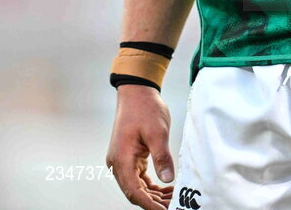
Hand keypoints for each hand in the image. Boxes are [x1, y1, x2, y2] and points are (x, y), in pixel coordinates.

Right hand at [106, 85, 174, 208]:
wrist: (136, 91)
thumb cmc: (144, 108)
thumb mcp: (157, 132)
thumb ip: (162, 156)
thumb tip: (168, 179)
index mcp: (121, 159)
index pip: (134, 192)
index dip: (149, 205)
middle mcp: (118, 163)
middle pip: (134, 192)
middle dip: (153, 202)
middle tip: (173, 206)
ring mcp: (122, 160)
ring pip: (137, 186)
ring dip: (153, 195)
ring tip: (172, 199)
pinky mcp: (129, 156)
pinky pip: (139, 177)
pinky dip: (151, 185)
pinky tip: (165, 188)